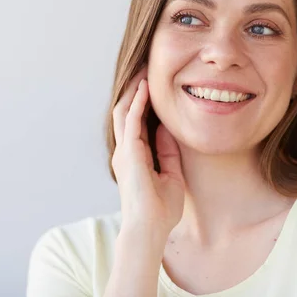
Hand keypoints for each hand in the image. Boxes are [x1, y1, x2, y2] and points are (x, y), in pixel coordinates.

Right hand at [111, 66, 184, 236]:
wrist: (150, 229)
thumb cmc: (160, 208)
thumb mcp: (171, 173)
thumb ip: (167, 151)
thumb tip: (168, 129)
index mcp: (134, 156)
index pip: (137, 121)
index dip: (144, 101)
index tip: (153, 83)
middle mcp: (126, 150)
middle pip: (127, 111)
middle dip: (134, 89)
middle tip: (145, 68)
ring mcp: (125, 151)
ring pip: (124, 110)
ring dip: (134, 89)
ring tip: (143, 69)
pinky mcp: (129, 152)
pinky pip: (132, 120)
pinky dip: (138, 102)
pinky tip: (145, 87)